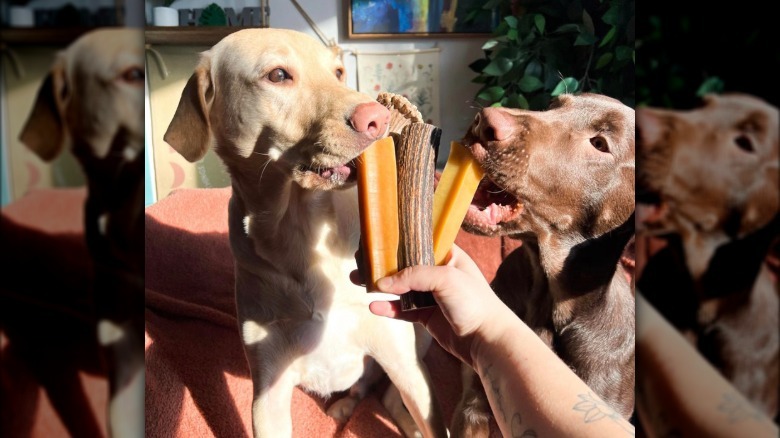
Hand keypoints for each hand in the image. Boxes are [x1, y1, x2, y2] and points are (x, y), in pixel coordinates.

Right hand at [361, 244, 507, 366]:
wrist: (487, 339)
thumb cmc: (474, 302)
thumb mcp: (445, 278)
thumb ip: (413, 276)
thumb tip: (382, 284)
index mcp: (448, 256)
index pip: (419, 242)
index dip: (398, 241)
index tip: (376, 239)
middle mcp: (439, 273)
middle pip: (405, 265)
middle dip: (383, 264)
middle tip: (360, 261)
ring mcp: (432, 295)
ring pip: (401, 287)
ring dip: (381, 285)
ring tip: (358, 280)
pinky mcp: (427, 316)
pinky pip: (403, 309)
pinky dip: (389, 308)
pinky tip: (374, 307)